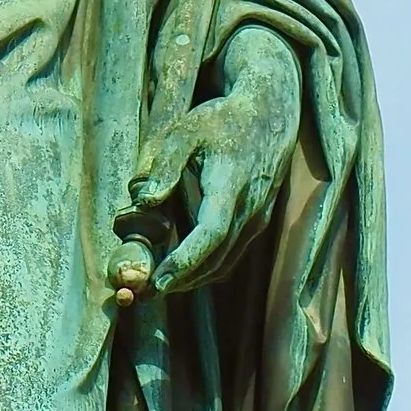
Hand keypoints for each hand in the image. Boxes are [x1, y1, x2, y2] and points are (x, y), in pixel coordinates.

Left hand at [119, 27, 301, 293]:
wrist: (269, 116)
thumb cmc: (221, 120)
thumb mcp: (185, 132)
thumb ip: (163, 167)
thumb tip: (141, 202)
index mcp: (230, 186)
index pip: (211, 233)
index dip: (186, 260)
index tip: (160, 281)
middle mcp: (250, 208)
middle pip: (217, 258)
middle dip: (183, 280)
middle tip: (146, 294)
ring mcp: (257, 218)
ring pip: (226, 262)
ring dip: (194, 279)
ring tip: (158, 287)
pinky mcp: (257, 221)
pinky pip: (232, 254)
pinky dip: (207, 268)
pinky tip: (182, 271)